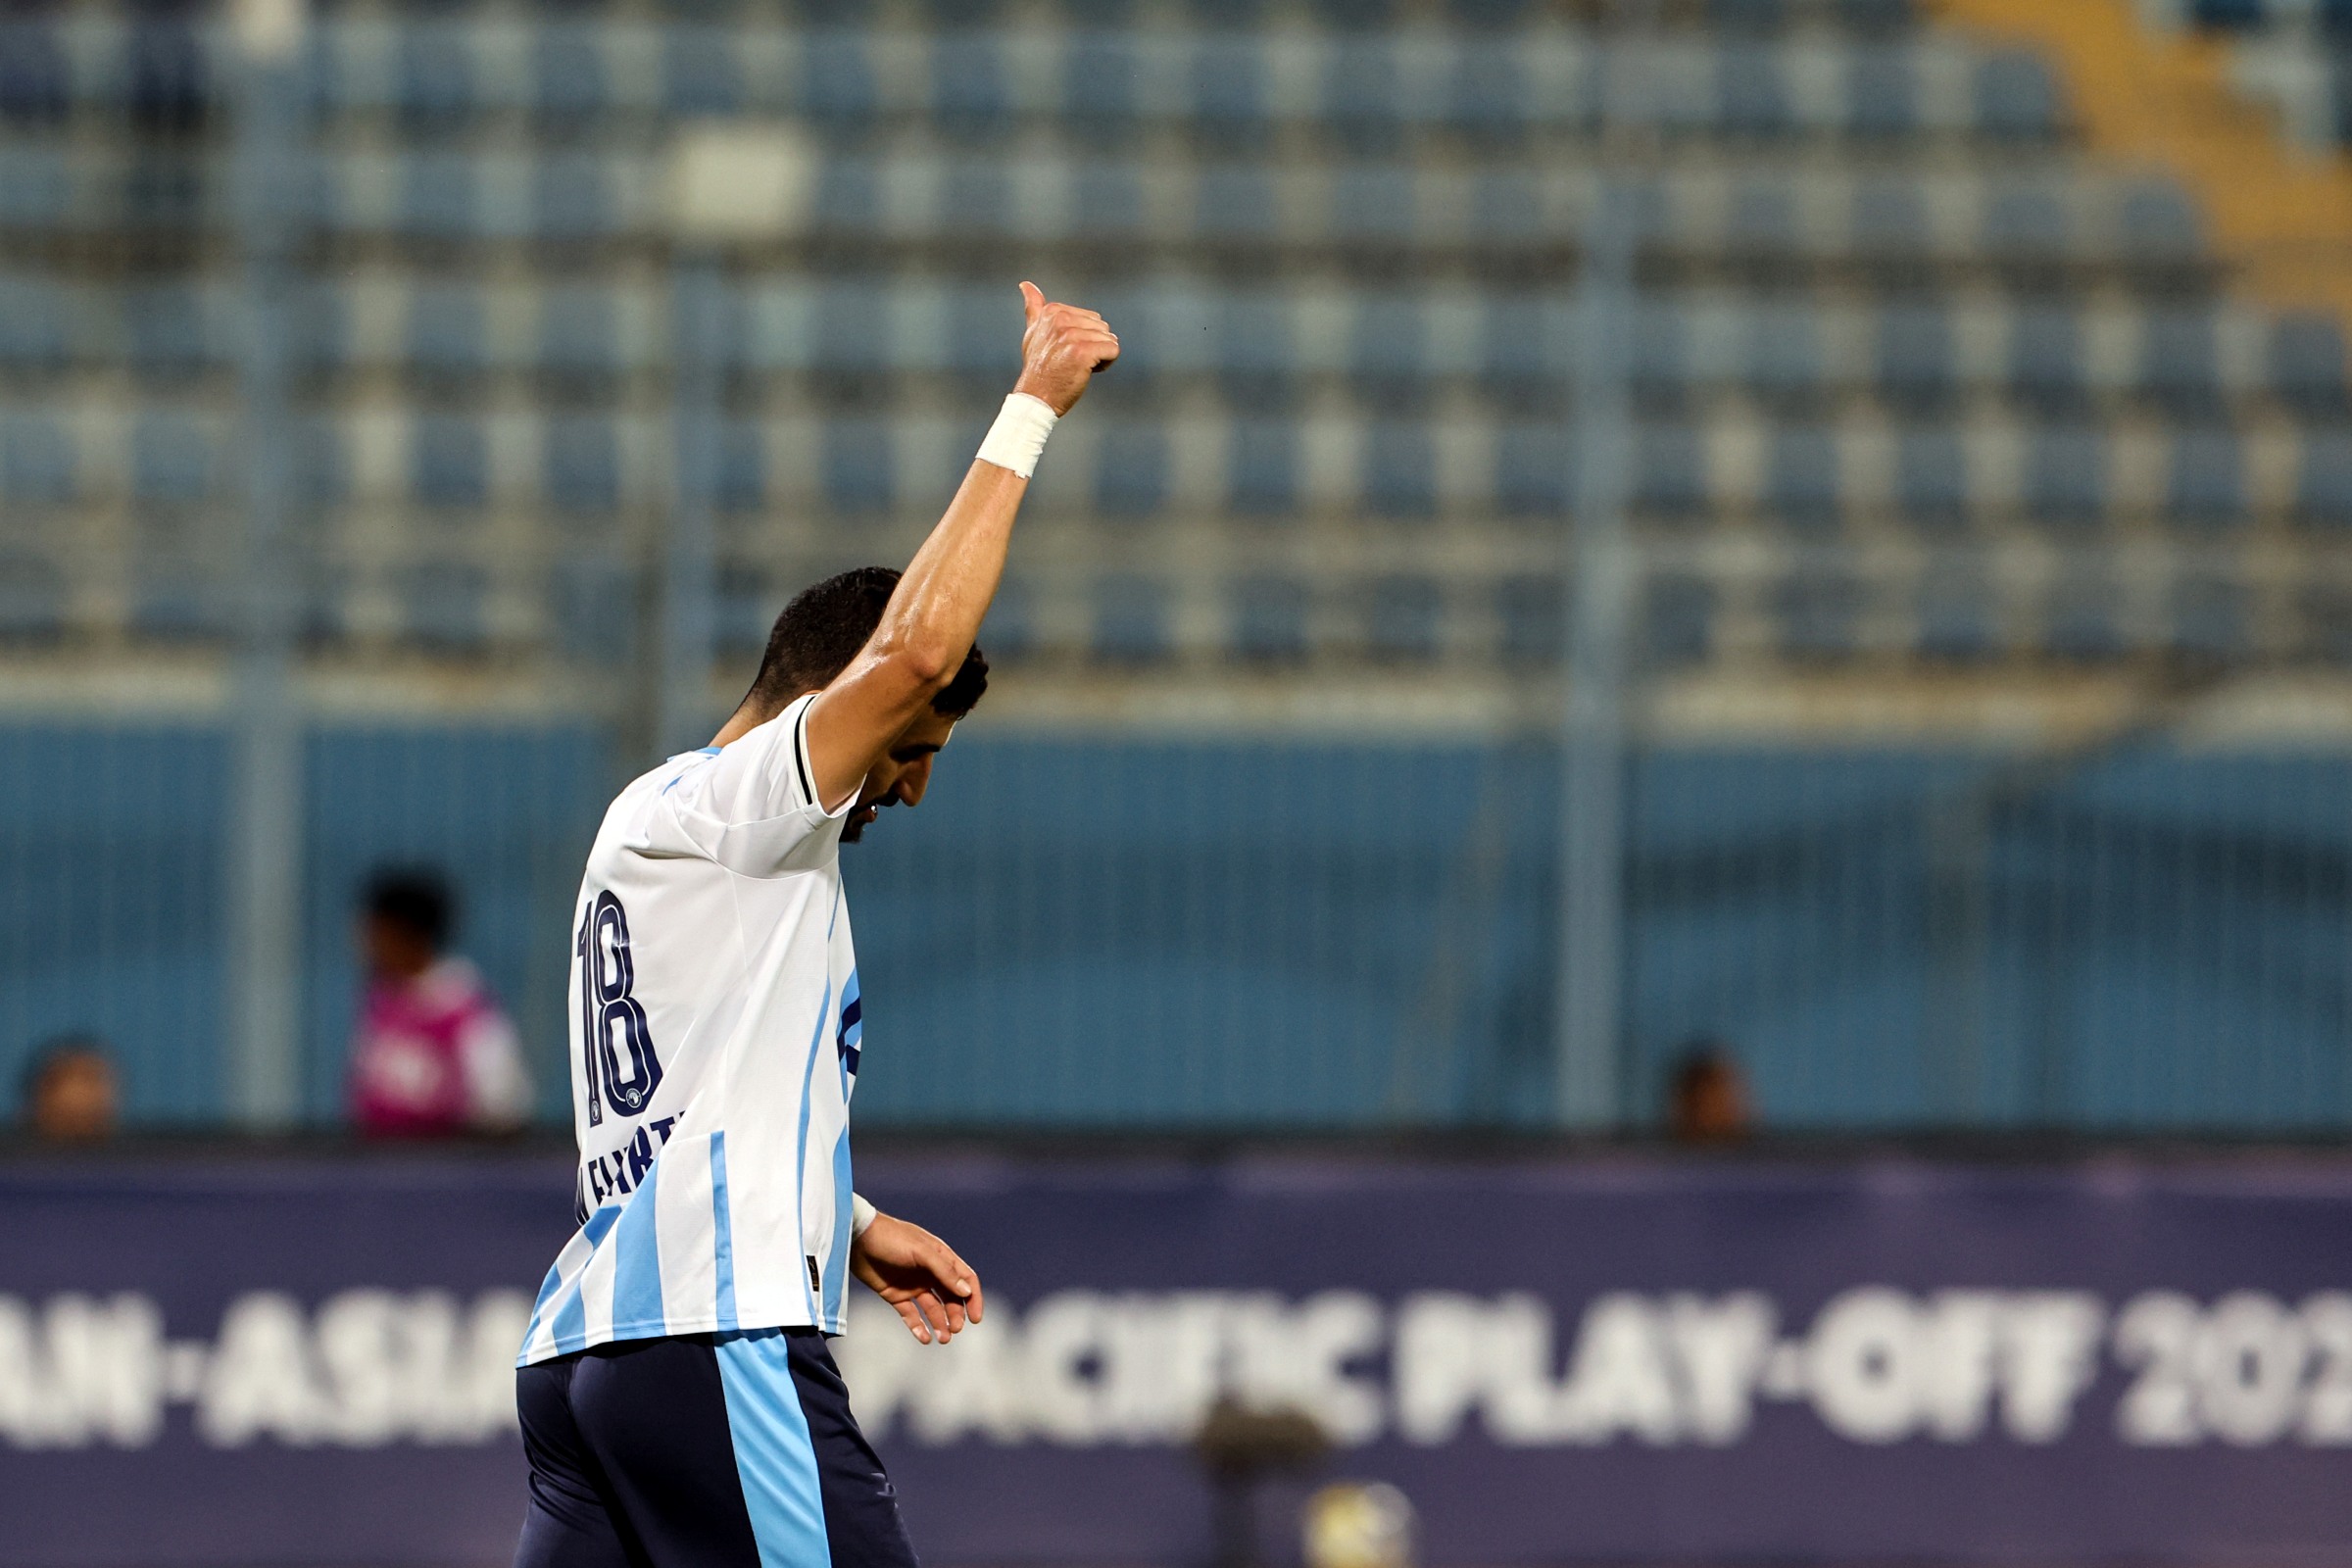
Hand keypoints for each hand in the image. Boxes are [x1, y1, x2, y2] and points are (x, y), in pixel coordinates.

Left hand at [850, 1212, 983, 1344]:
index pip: (965, 1279)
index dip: (973, 1298)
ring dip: (940, 1324)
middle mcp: (929, 1272)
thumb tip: (966, 1291)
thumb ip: (944, 1271)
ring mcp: (912, 1284)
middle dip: (956, 1315)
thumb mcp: (921, 1251)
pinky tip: (924, 1338)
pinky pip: (911, 1314)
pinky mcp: (895, 1295)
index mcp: (940, 1257)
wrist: (856, 1238)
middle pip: (951, 1298)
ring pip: (933, 1308)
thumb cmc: (891, 1238)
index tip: (975, 1318)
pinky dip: (918, 1327)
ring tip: (943, 1339)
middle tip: (955, 1330)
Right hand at [1011, 281, 1118, 416]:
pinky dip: (1106, 364)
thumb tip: (1026, 284)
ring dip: (1099, 357)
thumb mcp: (1033, 333)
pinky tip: (1088, 372)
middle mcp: (1061, 319)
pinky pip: (1113, 350)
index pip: (1091, 319)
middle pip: (1102, 328)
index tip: (1063, 351)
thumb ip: (1034, 308)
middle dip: (1093, 347)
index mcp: (1053, 311)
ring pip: (1109, 339)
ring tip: (1077, 367)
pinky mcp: (1084, 351)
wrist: (1036, 398)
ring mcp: (1072, 334)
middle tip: (1071, 362)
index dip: (1083, 338)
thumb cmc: (1038, 368)